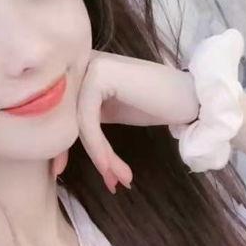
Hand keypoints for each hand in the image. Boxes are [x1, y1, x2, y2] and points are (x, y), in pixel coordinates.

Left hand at [52, 49, 198, 192]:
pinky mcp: (100, 74)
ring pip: (78, 123)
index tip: (61, 172)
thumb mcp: (110, 113)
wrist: (191, 96)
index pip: (59, 112)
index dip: (59, 145)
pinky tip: (112, 167)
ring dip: (100, 157)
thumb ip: (83, 123)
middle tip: (106, 182)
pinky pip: (88, 120)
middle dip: (83, 155)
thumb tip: (54, 159)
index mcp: (80, 71)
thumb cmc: (153, 104)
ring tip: (118, 178)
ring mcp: (90, 65)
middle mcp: (81, 63)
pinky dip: (99, 148)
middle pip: (66, 118)